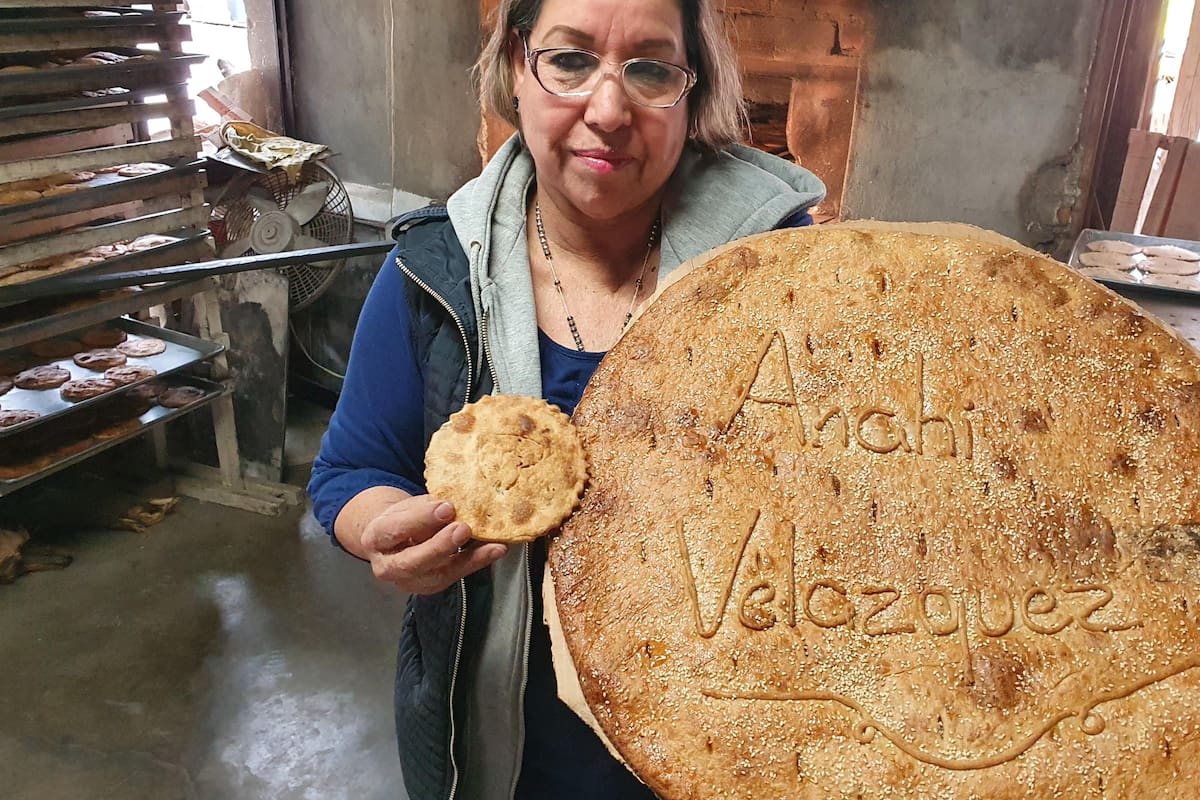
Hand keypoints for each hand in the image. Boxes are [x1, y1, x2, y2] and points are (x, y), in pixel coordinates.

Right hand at [359, 494, 506, 594]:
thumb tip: (452, 506)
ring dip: (468, 560)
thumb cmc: (401, 519)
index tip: (446, 507)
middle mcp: (387, 566)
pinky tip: (494, 551)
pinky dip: (476, 563)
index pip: (395, 529)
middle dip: (440, 546)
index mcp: (376, 538)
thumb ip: (425, 508)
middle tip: (463, 529)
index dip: (421, 519)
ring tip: (491, 547)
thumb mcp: (406, 507)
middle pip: (412, 562)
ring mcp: (409, 581)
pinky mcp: (429, 587)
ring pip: (437, 575)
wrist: (393, 539)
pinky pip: (454, 577)